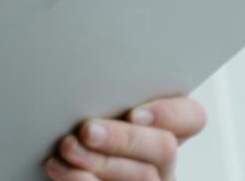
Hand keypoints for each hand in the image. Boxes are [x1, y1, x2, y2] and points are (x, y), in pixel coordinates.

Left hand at [44, 96, 206, 180]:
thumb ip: (104, 96)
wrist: (54, 161)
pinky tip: (61, 168)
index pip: (191, 117)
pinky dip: (82, 180)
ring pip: (142, 176)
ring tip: (67, 148)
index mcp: (161, 129)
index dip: (171, 114)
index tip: (134, 113)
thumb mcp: (94, 106)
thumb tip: (88, 74)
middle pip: (164, 147)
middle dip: (123, 138)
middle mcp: (161, 161)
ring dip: (99, 161)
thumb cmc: (73, 126)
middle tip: (87, 130)